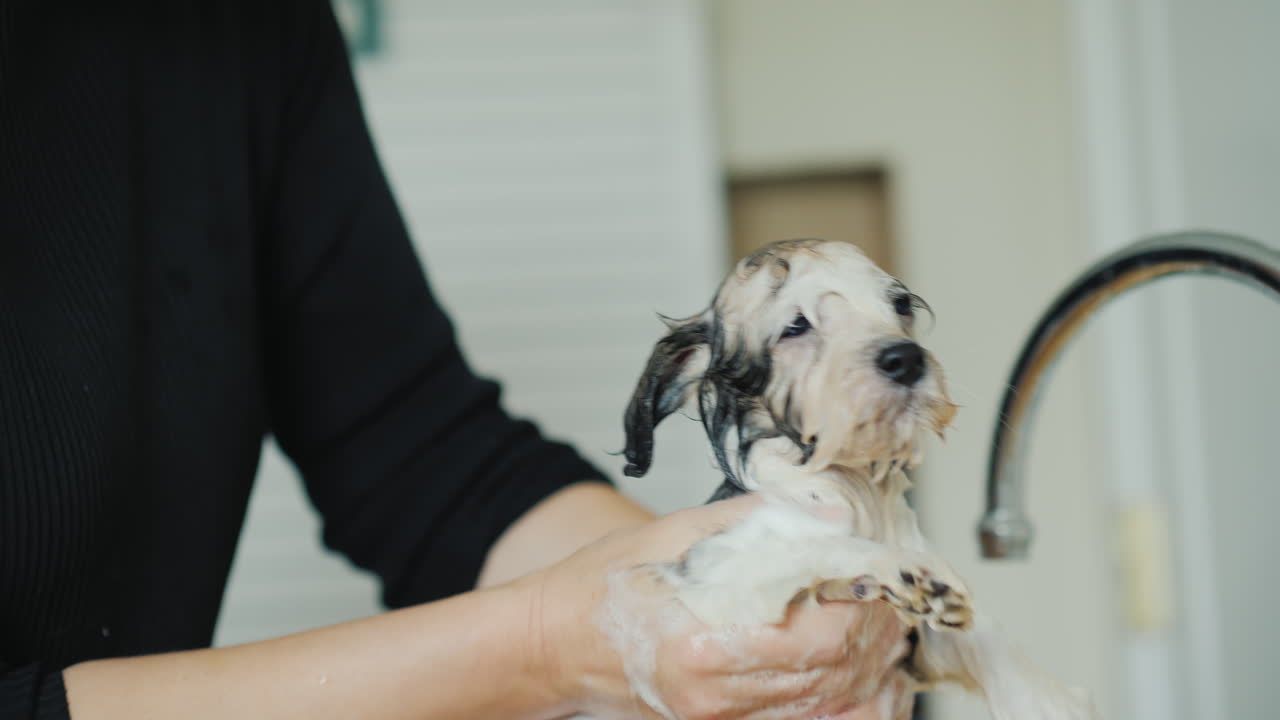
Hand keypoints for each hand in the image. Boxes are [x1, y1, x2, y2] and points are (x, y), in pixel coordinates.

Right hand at [517, 494, 914, 718]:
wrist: (548, 647)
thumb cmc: (595, 591)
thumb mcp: (668, 535)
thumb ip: (748, 521)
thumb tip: (819, 510)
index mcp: (703, 646)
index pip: (819, 638)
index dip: (862, 603)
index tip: (877, 568)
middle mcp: (715, 695)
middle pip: (832, 675)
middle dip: (874, 632)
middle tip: (889, 590)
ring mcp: (717, 719)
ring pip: (824, 705)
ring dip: (865, 666)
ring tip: (881, 623)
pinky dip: (838, 697)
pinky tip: (856, 671)